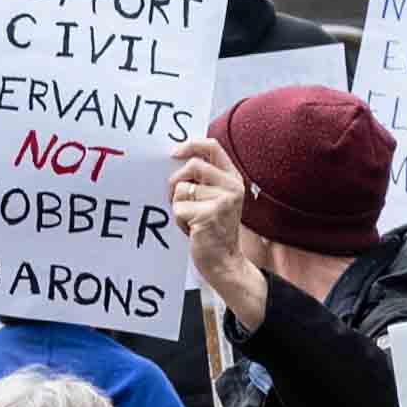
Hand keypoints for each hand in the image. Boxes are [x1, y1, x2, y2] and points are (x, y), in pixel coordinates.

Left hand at [167, 136, 267, 327]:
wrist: (224, 262)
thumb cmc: (212, 230)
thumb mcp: (214, 199)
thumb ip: (203, 180)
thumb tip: (174, 161)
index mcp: (232, 178)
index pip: (213, 146)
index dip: (191, 144)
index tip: (174, 153)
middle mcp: (232, 186)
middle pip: (192, 166)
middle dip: (176, 182)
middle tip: (178, 200)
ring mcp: (223, 200)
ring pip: (181, 189)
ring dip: (178, 207)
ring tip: (192, 220)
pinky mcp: (209, 214)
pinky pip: (179, 208)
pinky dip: (179, 221)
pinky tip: (192, 230)